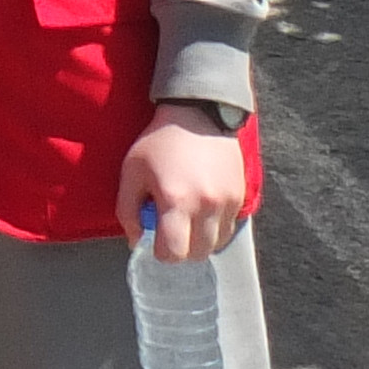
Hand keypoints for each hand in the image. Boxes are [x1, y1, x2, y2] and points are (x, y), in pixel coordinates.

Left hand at [116, 102, 249, 260]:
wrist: (198, 114)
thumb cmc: (159, 143)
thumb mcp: (131, 172)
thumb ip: (128, 211)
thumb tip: (136, 241)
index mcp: (176, 201)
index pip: (173, 253)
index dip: (160, 252)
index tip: (154, 238)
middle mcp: (206, 206)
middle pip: (197, 254)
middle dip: (180, 249)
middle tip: (170, 228)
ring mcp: (227, 203)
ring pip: (215, 244)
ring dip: (199, 240)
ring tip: (187, 218)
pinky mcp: (240, 197)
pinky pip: (229, 228)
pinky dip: (215, 228)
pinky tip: (201, 209)